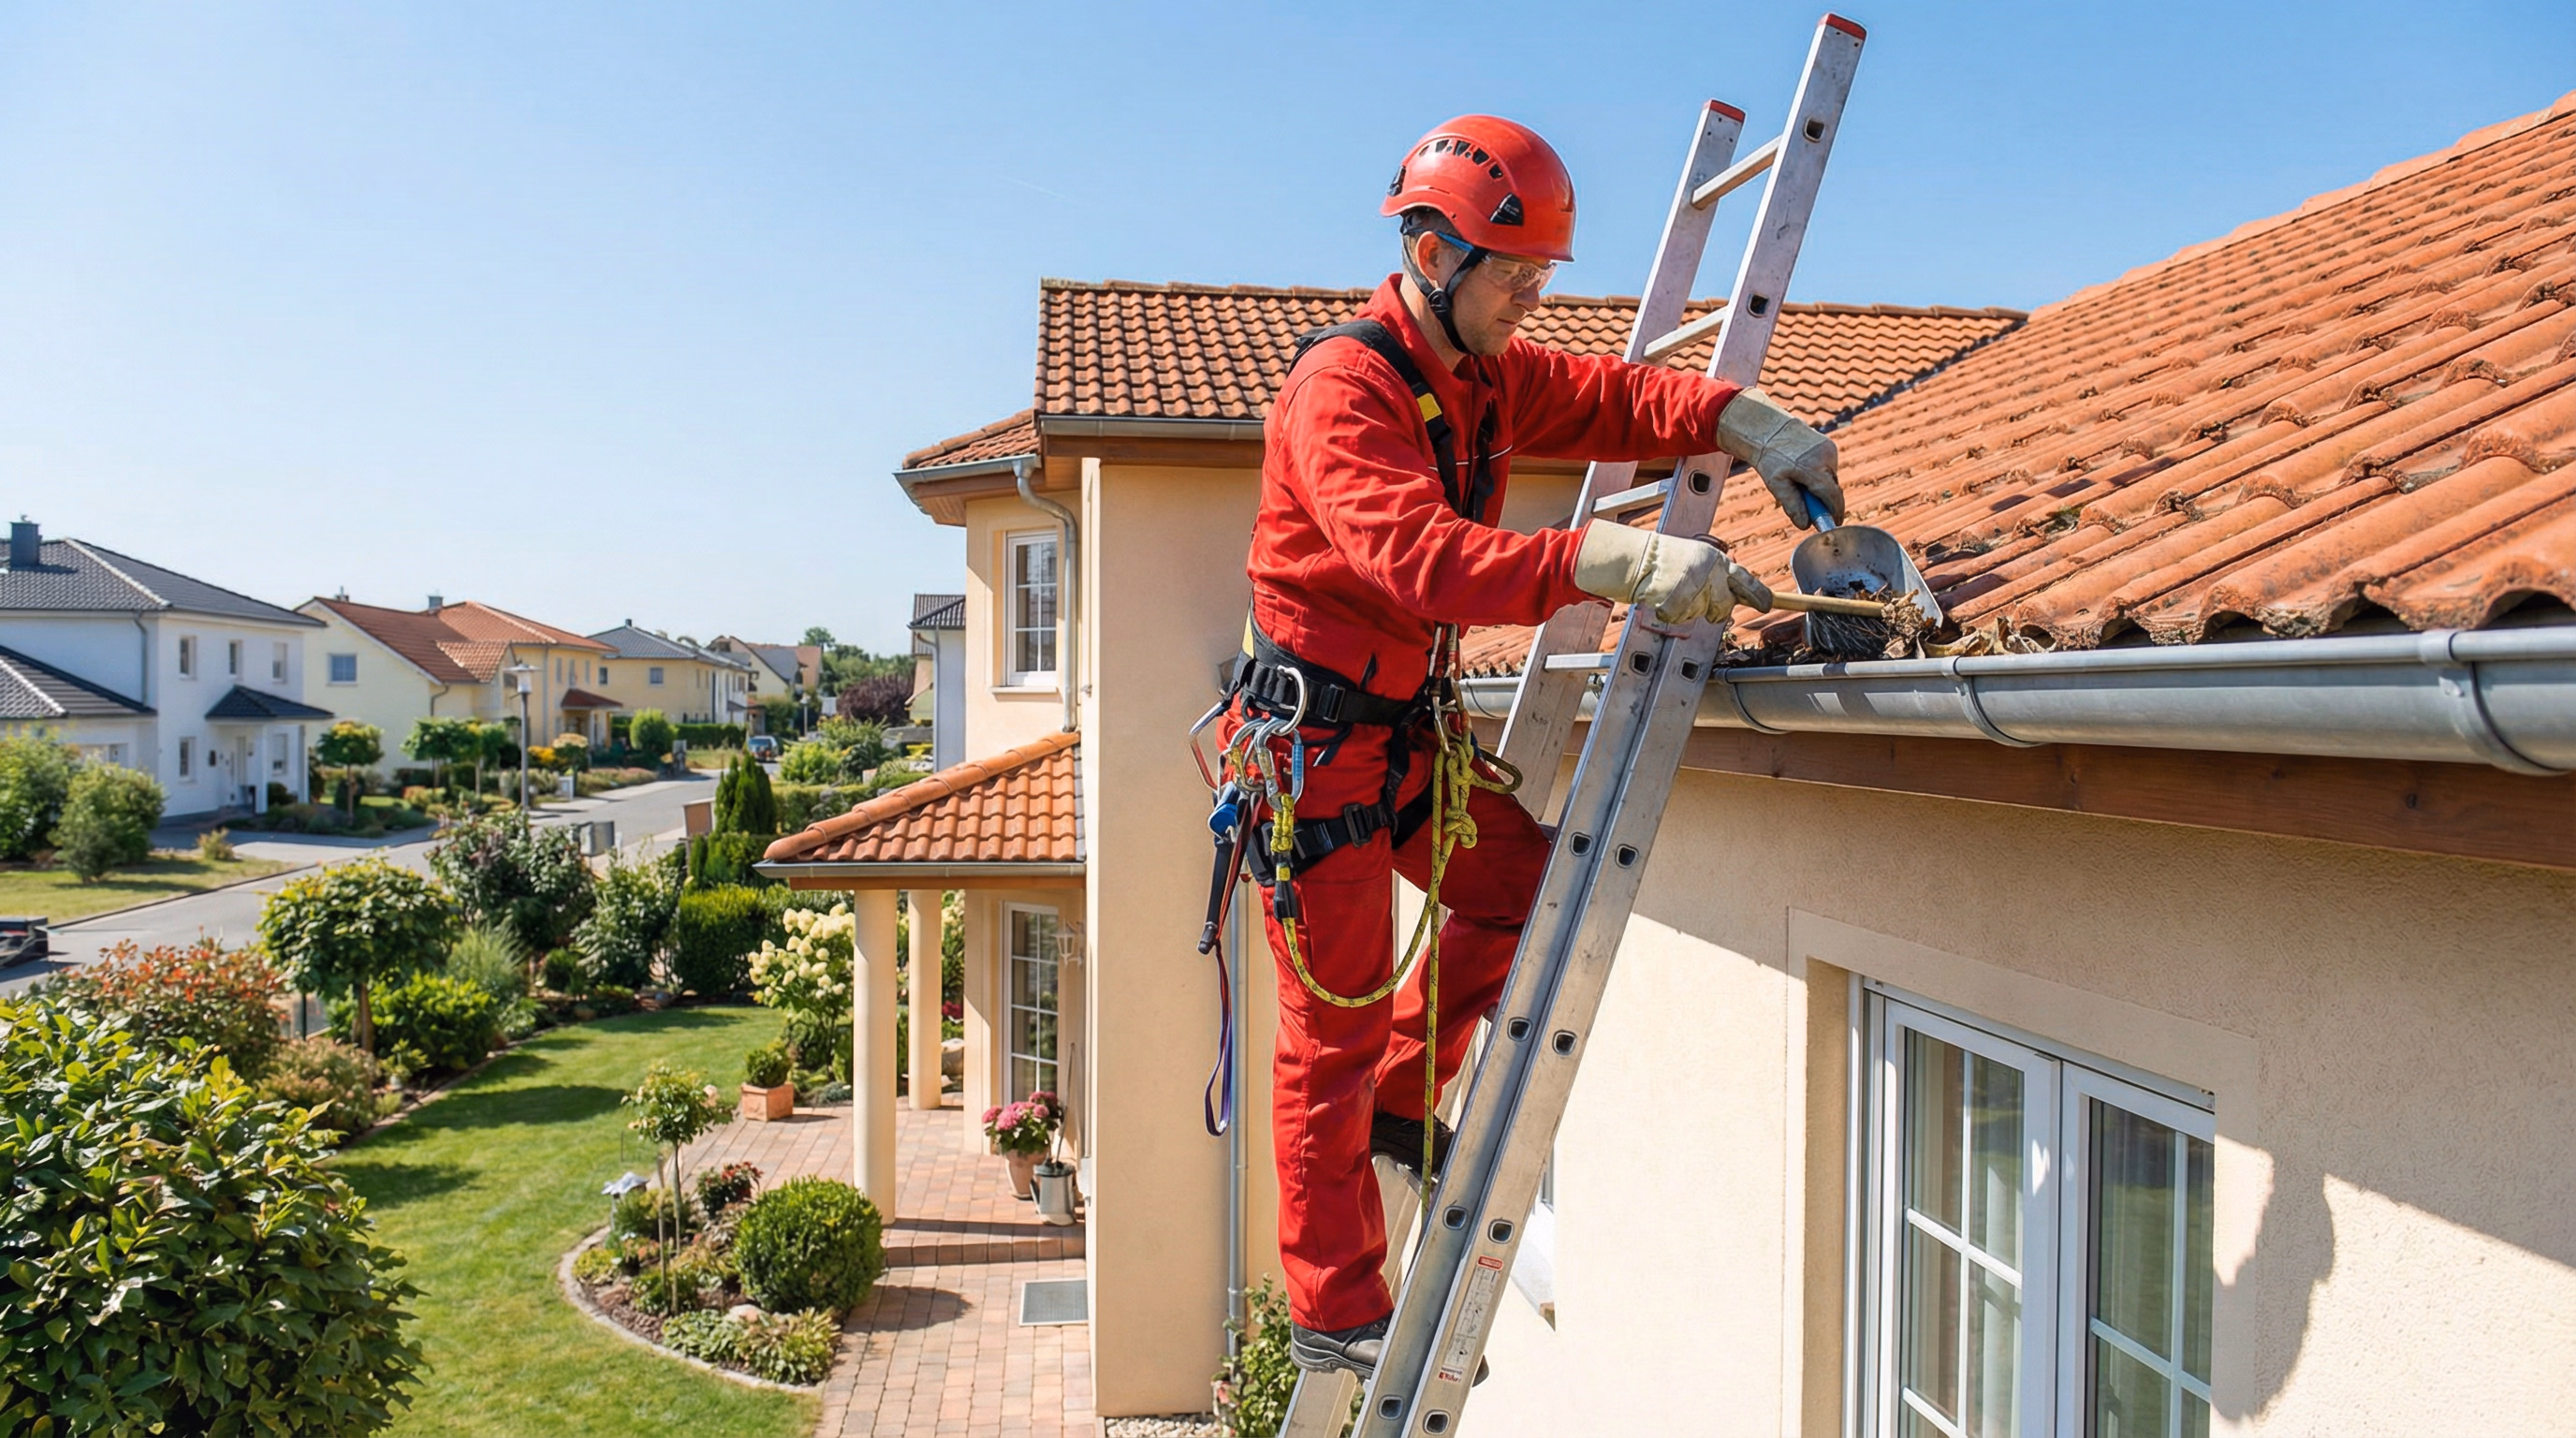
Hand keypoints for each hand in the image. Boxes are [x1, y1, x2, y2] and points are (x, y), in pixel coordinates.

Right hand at [1573, 523, 1775, 623]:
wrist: (1637, 558)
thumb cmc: (1665, 560)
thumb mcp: (1697, 560)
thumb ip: (1718, 576)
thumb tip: (1736, 596)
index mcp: (1718, 559)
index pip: (1747, 580)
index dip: (1759, 596)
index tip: (1766, 605)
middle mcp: (1712, 570)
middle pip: (1724, 607)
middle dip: (1712, 610)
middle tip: (1693, 598)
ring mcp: (1697, 584)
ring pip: (1701, 614)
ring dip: (1687, 610)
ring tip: (1672, 591)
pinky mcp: (1681, 596)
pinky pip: (1681, 618)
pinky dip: (1670, 614)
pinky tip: (1662, 598)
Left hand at [1717, 388, 1844, 529]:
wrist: (1770, 430)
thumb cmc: (1771, 458)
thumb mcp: (1776, 484)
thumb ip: (1792, 505)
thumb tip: (1805, 525)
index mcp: (1813, 468)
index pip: (1832, 496)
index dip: (1835, 512)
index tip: (1835, 523)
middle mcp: (1826, 458)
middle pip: (1832, 489)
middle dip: (1823, 500)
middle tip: (1808, 505)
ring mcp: (1830, 450)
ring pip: (1830, 479)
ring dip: (1820, 486)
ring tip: (1798, 479)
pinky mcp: (1830, 445)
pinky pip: (1828, 468)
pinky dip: (1820, 474)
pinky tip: (1803, 468)